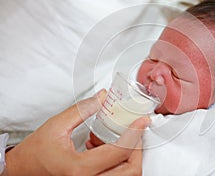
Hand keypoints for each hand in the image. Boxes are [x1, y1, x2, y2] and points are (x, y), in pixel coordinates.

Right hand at [4, 90, 149, 175]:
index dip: (134, 133)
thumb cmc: (35, 152)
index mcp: (78, 169)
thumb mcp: (57, 126)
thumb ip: (82, 110)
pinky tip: (103, 147)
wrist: (21, 171)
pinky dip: (118, 161)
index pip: (118, 152)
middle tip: (134, 131)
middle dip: (136, 148)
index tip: (142, 122)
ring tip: (114, 138)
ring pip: (126, 175)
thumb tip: (103, 97)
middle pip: (130, 170)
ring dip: (128, 155)